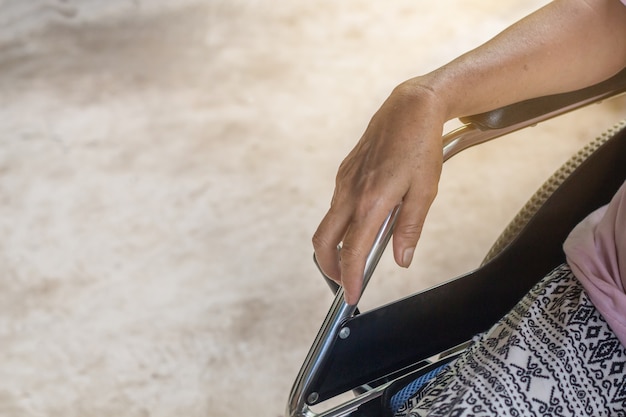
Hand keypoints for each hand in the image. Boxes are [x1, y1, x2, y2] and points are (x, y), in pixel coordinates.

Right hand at [312, 80, 445, 304]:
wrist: (409, 108)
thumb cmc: (421, 147)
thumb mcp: (425, 191)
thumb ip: (410, 228)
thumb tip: (401, 259)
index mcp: (372, 201)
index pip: (353, 251)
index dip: (350, 278)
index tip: (351, 296)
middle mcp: (351, 192)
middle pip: (323, 241)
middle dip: (329, 267)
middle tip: (345, 281)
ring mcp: (344, 181)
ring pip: (329, 223)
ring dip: (337, 245)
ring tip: (358, 256)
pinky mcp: (345, 173)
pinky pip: (337, 206)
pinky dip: (343, 224)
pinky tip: (364, 224)